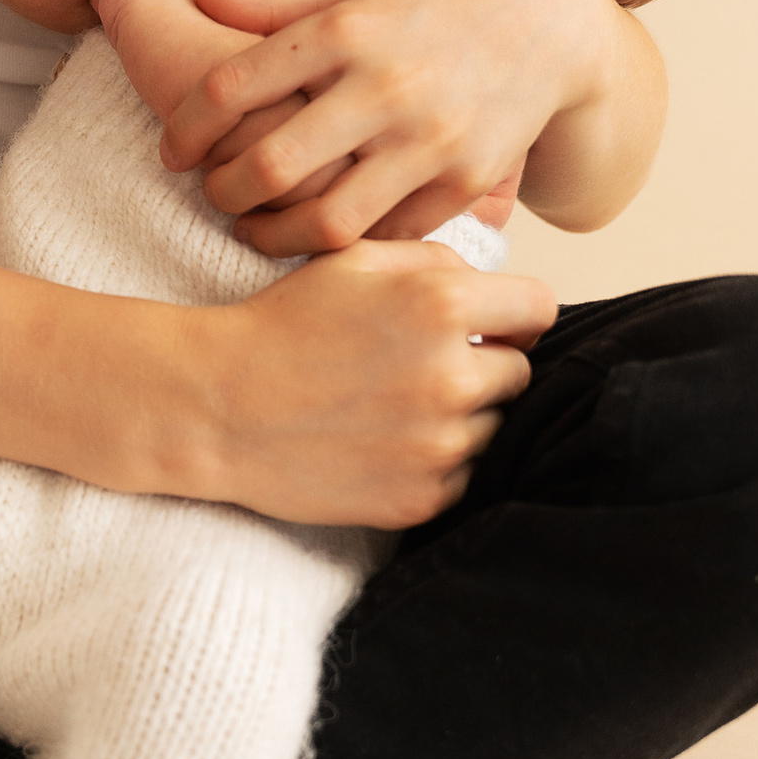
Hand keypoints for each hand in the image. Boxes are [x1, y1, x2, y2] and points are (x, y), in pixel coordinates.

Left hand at [163, 0, 621, 253]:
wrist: (553, 18)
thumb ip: (279, 9)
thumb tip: (202, 2)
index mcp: (345, 30)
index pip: (231, 88)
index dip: (185, 129)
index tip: (174, 150)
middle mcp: (383, 87)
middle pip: (269, 167)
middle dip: (223, 192)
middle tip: (215, 194)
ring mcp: (428, 140)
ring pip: (326, 221)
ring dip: (275, 236)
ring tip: (257, 229)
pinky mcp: (466, 180)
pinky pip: (389, 235)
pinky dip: (350, 245)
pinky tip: (326, 233)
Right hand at [172, 242, 557, 526]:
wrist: (217, 406)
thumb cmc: (283, 325)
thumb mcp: (355, 261)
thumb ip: (436, 261)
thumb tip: (495, 287)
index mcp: (442, 304)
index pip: (540, 308)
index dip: (515, 314)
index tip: (493, 324)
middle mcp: (452, 376)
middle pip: (518, 372)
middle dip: (483, 363)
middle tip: (422, 364)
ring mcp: (439, 445)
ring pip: (491, 425)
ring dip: (458, 415)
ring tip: (391, 404)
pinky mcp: (421, 497)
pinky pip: (460, 474)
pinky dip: (433, 462)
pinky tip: (381, 441)